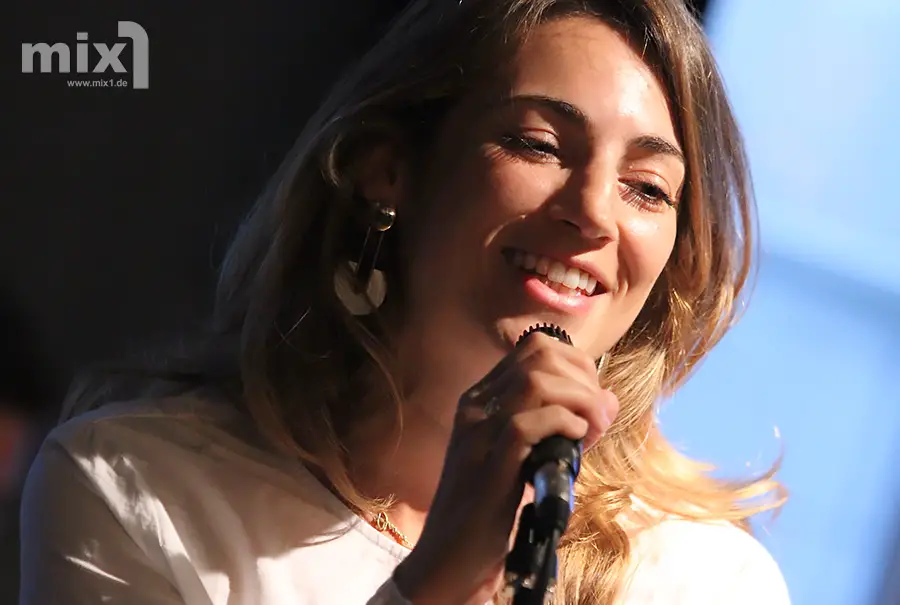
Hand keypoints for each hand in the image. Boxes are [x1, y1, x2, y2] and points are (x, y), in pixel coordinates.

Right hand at [393, 332, 619, 604]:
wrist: (448, 557)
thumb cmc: (489, 508)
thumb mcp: (524, 456)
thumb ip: (560, 425)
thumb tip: (608, 399)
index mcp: (480, 399)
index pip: (534, 348)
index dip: (575, 363)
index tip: (592, 398)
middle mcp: (475, 406)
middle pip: (539, 354)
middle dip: (583, 377)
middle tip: (597, 415)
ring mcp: (478, 432)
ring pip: (536, 381)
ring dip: (580, 400)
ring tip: (592, 430)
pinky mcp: (488, 463)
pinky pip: (529, 423)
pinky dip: (563, 425)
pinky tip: (575, 443)